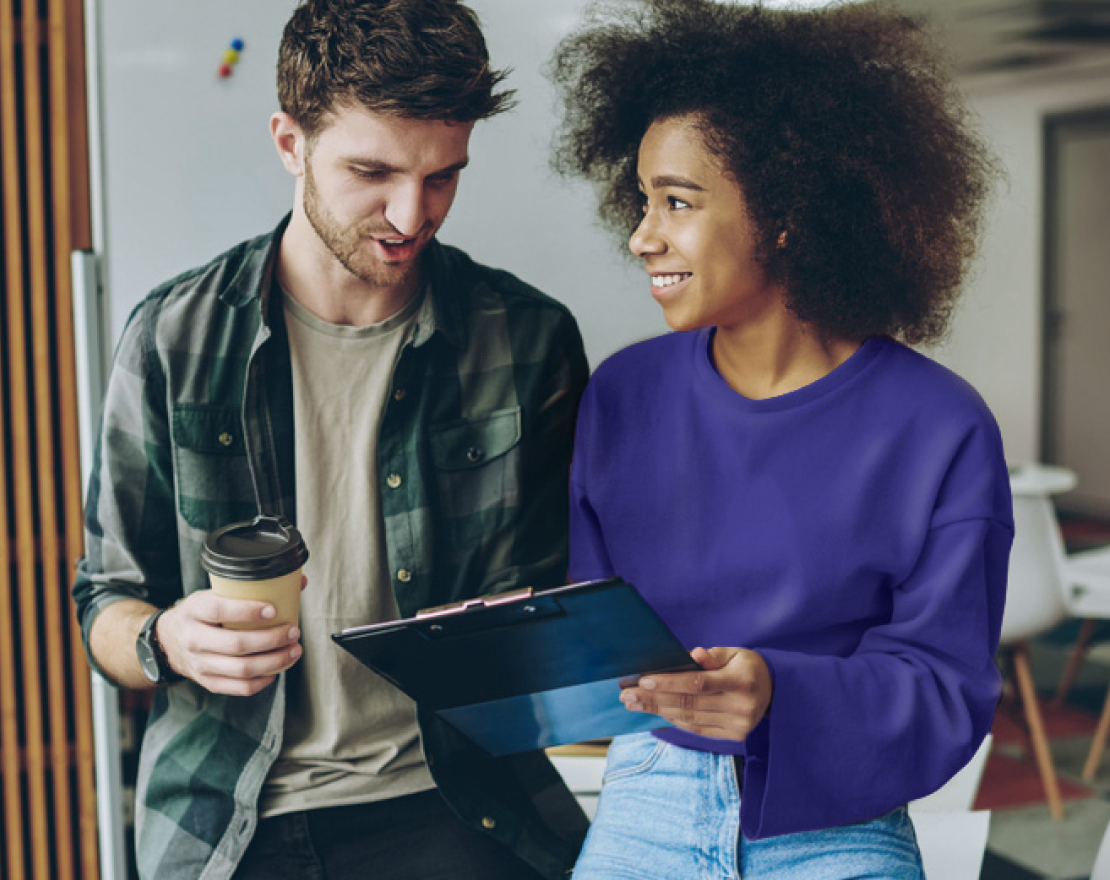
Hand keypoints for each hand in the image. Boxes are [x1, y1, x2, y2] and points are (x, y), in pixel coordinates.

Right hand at [157, 587, 303, 696]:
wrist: (169, 641)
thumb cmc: (201, 613)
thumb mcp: (214, 593)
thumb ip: (250, 588)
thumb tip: (299, 581)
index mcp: (194, 610)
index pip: (219, 610)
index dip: (247, 611)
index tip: (273, 610)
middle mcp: (194, 639)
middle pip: (236, 644)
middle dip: (271, 639)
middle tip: (293, 631)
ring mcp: (200, 664)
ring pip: (241, 669)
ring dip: (274, 661)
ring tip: (294, 650)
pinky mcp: (207, 682)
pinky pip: (239, 688)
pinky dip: (262, 681)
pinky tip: (277, 670)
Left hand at [620, 647, 772, 740]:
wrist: (777, 692)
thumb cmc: (749, 667)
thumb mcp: (736, 653)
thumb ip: (714, 656)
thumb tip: (693, 654)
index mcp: (741, 681)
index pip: (699, 683)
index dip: (669, 683)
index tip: (643, 680)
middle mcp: (740, 706)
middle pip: (689, 703)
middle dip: (653, 699)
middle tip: (627, 695)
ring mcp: (737, 725)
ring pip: (690, 718)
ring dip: (658, 710)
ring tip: (634, 703)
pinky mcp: (733, 736)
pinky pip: (697, 728)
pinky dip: (675, 720)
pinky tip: (656, 711)